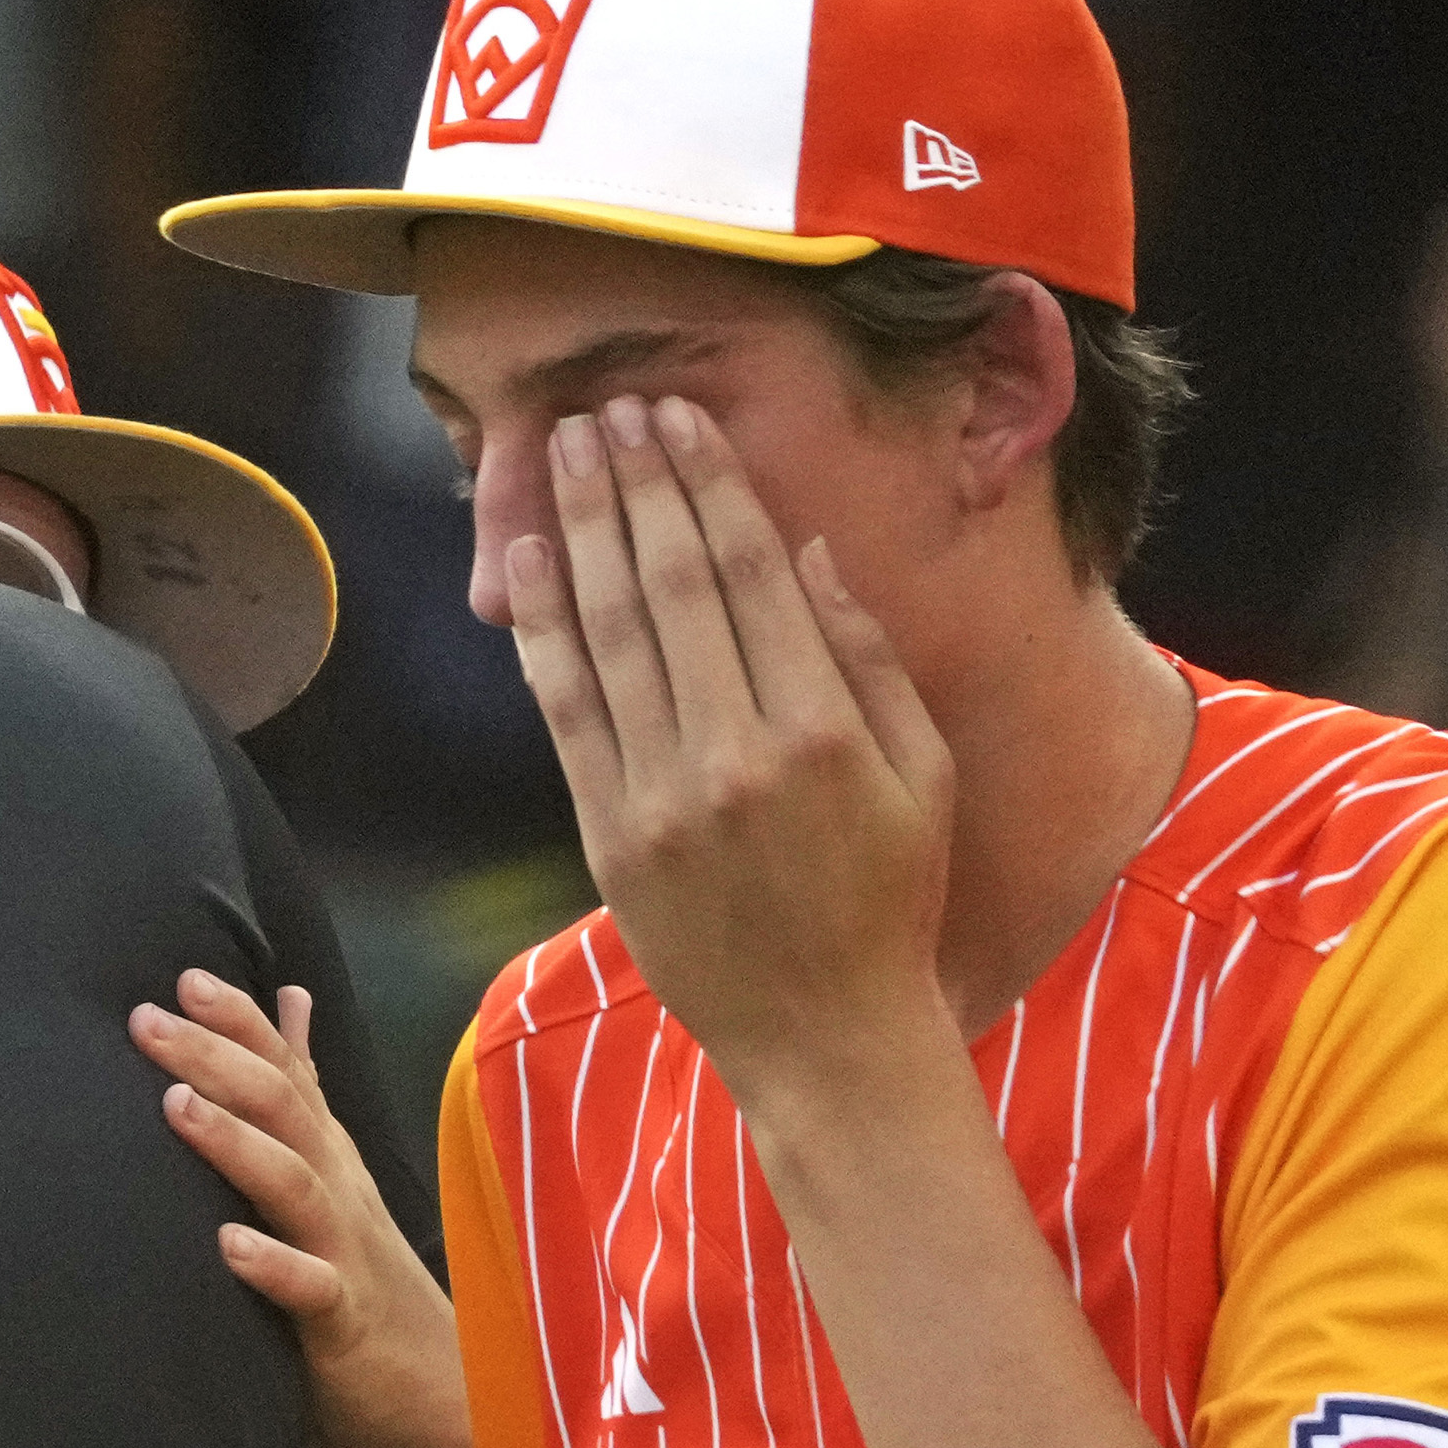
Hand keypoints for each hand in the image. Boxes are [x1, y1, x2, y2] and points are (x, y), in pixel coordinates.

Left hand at [135, 968, 459, 1447]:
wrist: (433, 1383)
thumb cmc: (361, 1267)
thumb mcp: (332, 1166)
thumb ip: (304, 1086)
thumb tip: (290, 998)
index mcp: (327, 1152)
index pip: (286, 1068)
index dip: (240, 1021)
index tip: (183, 978)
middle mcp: (336, 1187)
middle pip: (281, 1107)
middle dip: (215, 1057)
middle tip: (146, 1018)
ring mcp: (342, 1250)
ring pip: (293, 1184)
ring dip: (234, 1142)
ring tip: (176, 1107)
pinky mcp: (342, 1321)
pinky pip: (311, 1288)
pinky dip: (270, 1265)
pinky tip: (225, 1247)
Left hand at [504, 398, 960, 1101]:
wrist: (823, 1036)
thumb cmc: (888, 901)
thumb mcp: (921, 774)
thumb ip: (867, 657)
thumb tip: (804, 552)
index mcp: (821, 729)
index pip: (749, 572)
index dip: (706, 482)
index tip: (679, 418)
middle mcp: (734, 755)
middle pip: (670, 584)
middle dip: (635, 485)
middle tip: (609, 411)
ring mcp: (661, 798)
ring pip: (609, 633)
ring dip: (580, 532)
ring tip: (562, 457)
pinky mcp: (608, 838)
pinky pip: (565, 712)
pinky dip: (541, 631)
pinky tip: (526, 564)